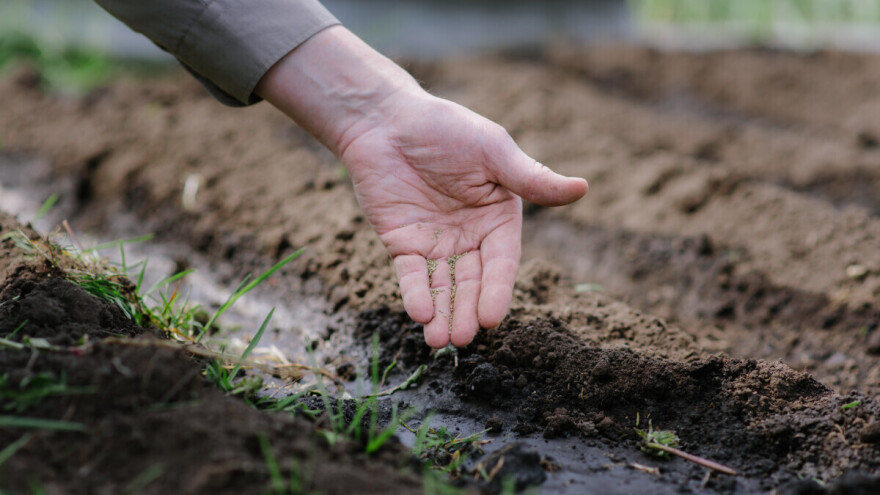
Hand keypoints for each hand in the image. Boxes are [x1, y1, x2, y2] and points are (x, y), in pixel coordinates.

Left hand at [341, 93, 586, 346]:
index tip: (491, 318)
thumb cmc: (446, 129)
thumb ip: (530, 178)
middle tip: (462, 338)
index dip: (497, 291)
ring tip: (441, 342)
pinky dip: (415, 294)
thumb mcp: (492, 152)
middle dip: (467, 311)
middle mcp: (470, 237)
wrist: (386, 120)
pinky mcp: (402, 244)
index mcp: (498, 218)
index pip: (501, 262)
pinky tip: (419, 314)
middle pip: (472, 283)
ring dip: (443, 314)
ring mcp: (436, 243)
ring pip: (443, 287)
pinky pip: (411, 275)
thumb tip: (583, 187)